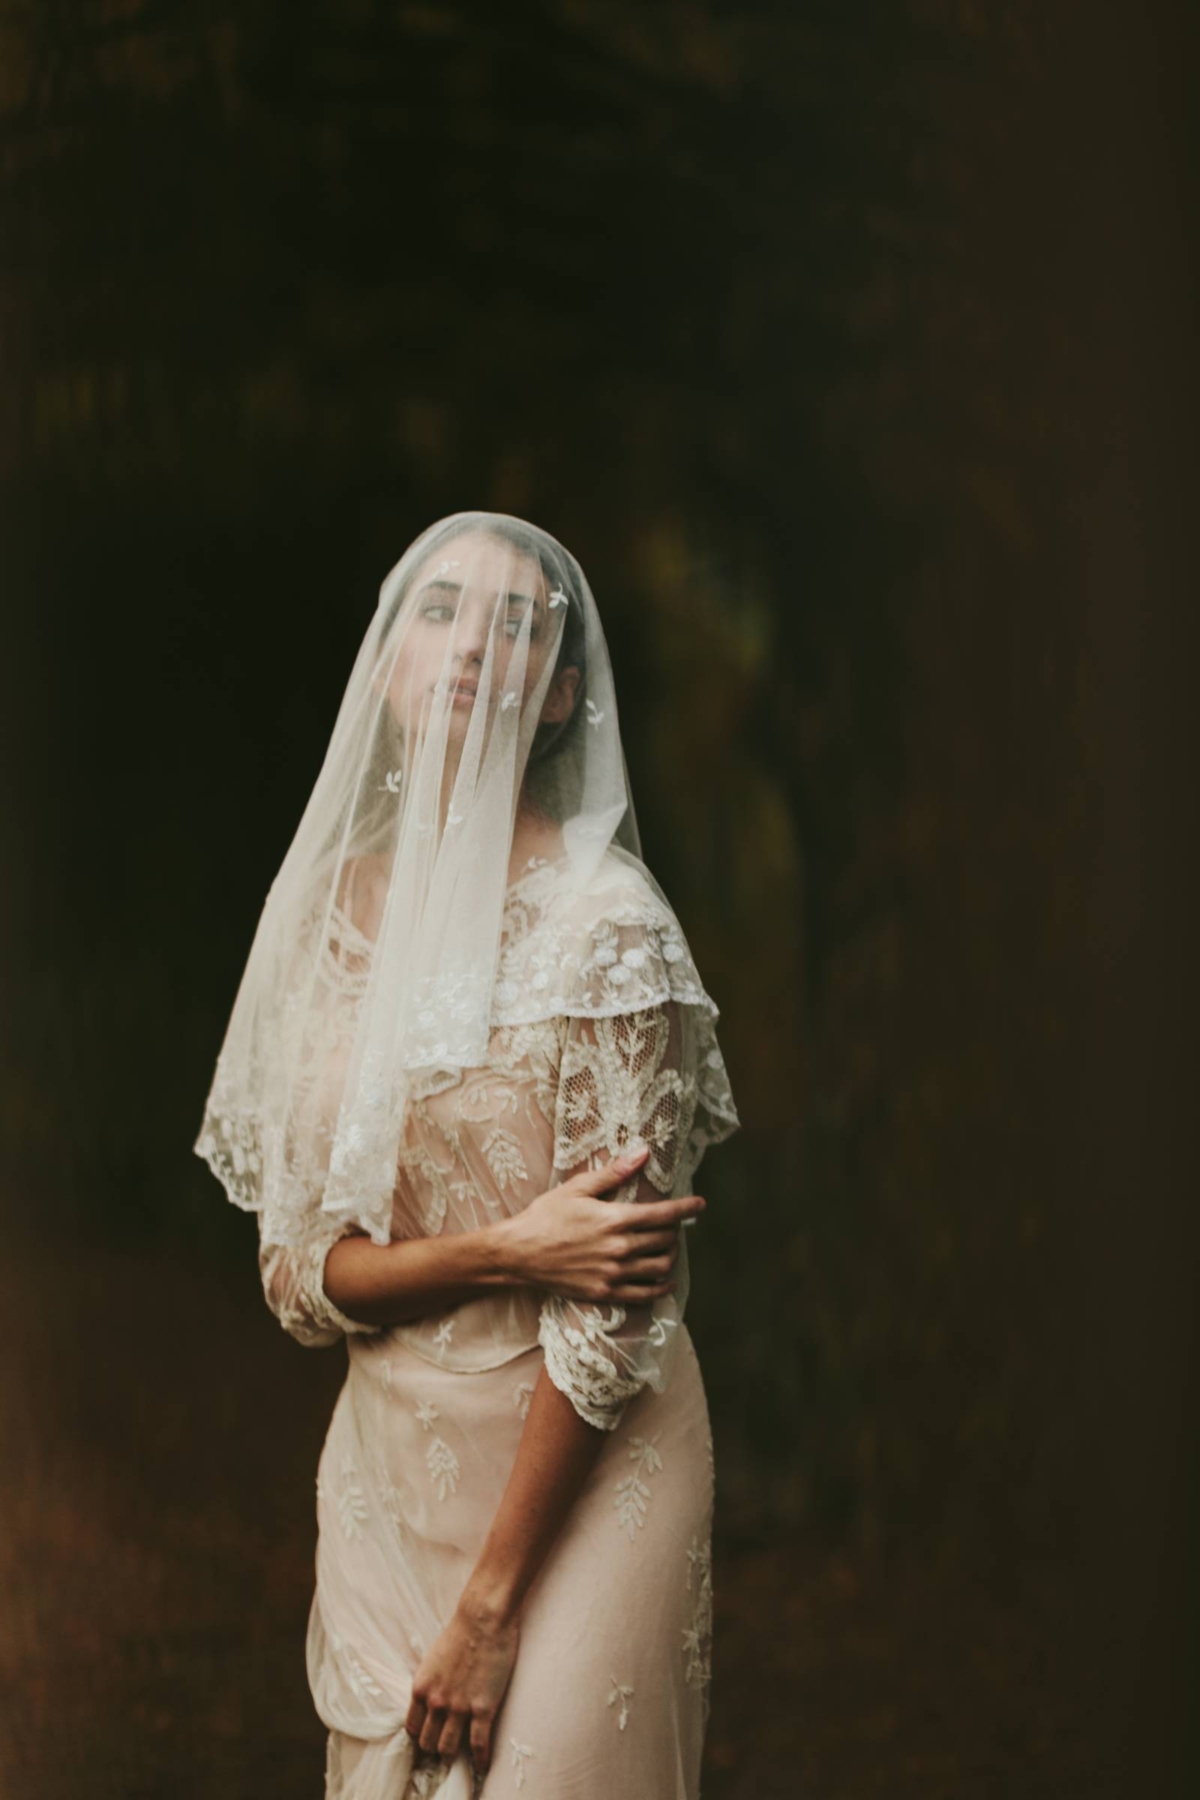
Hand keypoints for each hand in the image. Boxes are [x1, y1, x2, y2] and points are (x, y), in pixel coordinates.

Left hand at [405, 1592, 519, 1777]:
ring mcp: (459, 1708)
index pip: (412, 1728)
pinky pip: (479, 1745)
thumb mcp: (433, 1659)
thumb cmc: (461, 1631)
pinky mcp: (482, 1708)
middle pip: (428, 1742)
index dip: (420, 1737)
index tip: (427, 1739)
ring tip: (460, 1760)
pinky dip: (480, 1760)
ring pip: (448, 1749)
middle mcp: (435, 1702)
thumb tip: (431, 1698)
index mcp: (420, 1688)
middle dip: (434, 1748)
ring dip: (453, 1756)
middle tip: (443, 1750)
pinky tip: (482, 1767)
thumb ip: (430, 1682)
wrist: (484, 1618)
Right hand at [497, 1143, 705, 1302]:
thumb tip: (643, 1153)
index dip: (687, 1209)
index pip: (664, 1214)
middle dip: (675, 1230)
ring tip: (667, 1246)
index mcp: (614, 1219)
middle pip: (665, 1240)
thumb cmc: (545, 1216)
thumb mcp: (577, 1189)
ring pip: (660, 1267)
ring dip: (670, 1255)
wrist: (518, 1254)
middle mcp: (619, 1249)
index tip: (700, 1205)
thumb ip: (614, 1173)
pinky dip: (661, 1287)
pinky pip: (645, 1294)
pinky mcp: (605, 1292)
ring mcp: (614, 1274)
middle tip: (673, 1223)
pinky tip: (664, 1280)